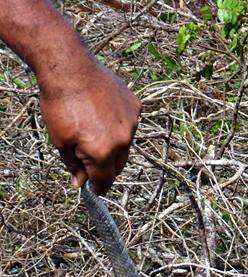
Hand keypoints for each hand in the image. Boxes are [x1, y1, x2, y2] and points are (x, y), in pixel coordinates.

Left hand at [38, 53, 140, 194]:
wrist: (68, 65)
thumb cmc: (60, 102)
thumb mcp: (60, 140)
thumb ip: (73, 165)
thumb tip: (80, 183)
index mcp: (102, 153)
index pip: (105, 182)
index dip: (98, 187)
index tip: (93, 188)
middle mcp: (122, 142)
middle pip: (118, 166)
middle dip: (105, 166)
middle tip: (89, 157)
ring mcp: (132, 123)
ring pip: (125, 145)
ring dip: (113, 145)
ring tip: (94, 128)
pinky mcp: (135, 106)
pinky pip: (129, 124)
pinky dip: (119, 125)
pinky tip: (103, 112)